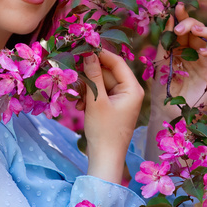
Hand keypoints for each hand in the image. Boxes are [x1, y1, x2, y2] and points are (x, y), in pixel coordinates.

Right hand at [80, 50, 143, 184]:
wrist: (105, 158)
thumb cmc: (103, 131)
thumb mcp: (96, 100)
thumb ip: (93, 75)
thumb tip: (89, 53)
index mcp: (133, 88)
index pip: (117, 62)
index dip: (99, 54)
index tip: (82, 49)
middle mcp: (130, 91)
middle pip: (107, 72)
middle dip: (90, 75)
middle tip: (73, 77)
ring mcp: (122, 100)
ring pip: (101, 83)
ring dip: (87, 88)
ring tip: (77, 100)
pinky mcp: (113, 107)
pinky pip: (100, 94)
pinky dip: (89, 97)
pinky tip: (80, 106)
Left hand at [153, 3, 206, 118]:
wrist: (168, 113)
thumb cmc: (162, 89)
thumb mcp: (160, 61)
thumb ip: (166, 41)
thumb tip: (169, 16)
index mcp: (182, 48)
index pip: (185, 28)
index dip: (183, 16)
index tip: (178, 6)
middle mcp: (197, 53)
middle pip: (200, 30)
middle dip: (190, 23)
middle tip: (178, 26)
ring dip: (206, 31)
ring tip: (194, 30)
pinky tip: (202, 51)